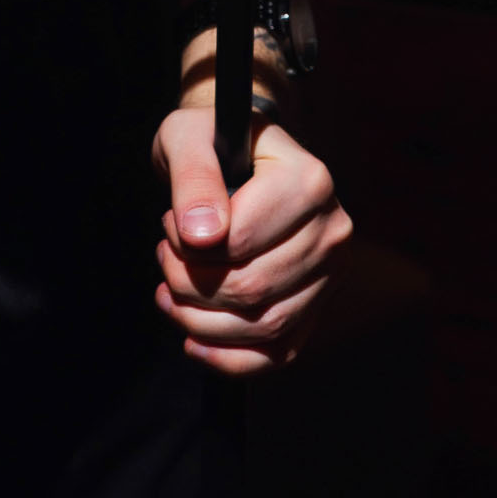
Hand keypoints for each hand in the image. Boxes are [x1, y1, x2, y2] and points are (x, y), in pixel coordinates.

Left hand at [151, 101, 350, 377]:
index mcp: (309, 181)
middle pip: (254, 287)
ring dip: (203, 323)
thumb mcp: (187, 138)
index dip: (190, 247)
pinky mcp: (317, 304)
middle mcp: (332, 228)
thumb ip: (193, 179)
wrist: (234, 152)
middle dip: (192, 285)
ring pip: (266, 326)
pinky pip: (279, 353)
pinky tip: (192, 343)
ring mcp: (330, 271)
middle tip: (164, 258)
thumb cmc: (209, 140)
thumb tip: (201, 236)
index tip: (168, 226)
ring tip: (169, 293)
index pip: (243, 241)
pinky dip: (232, 359)